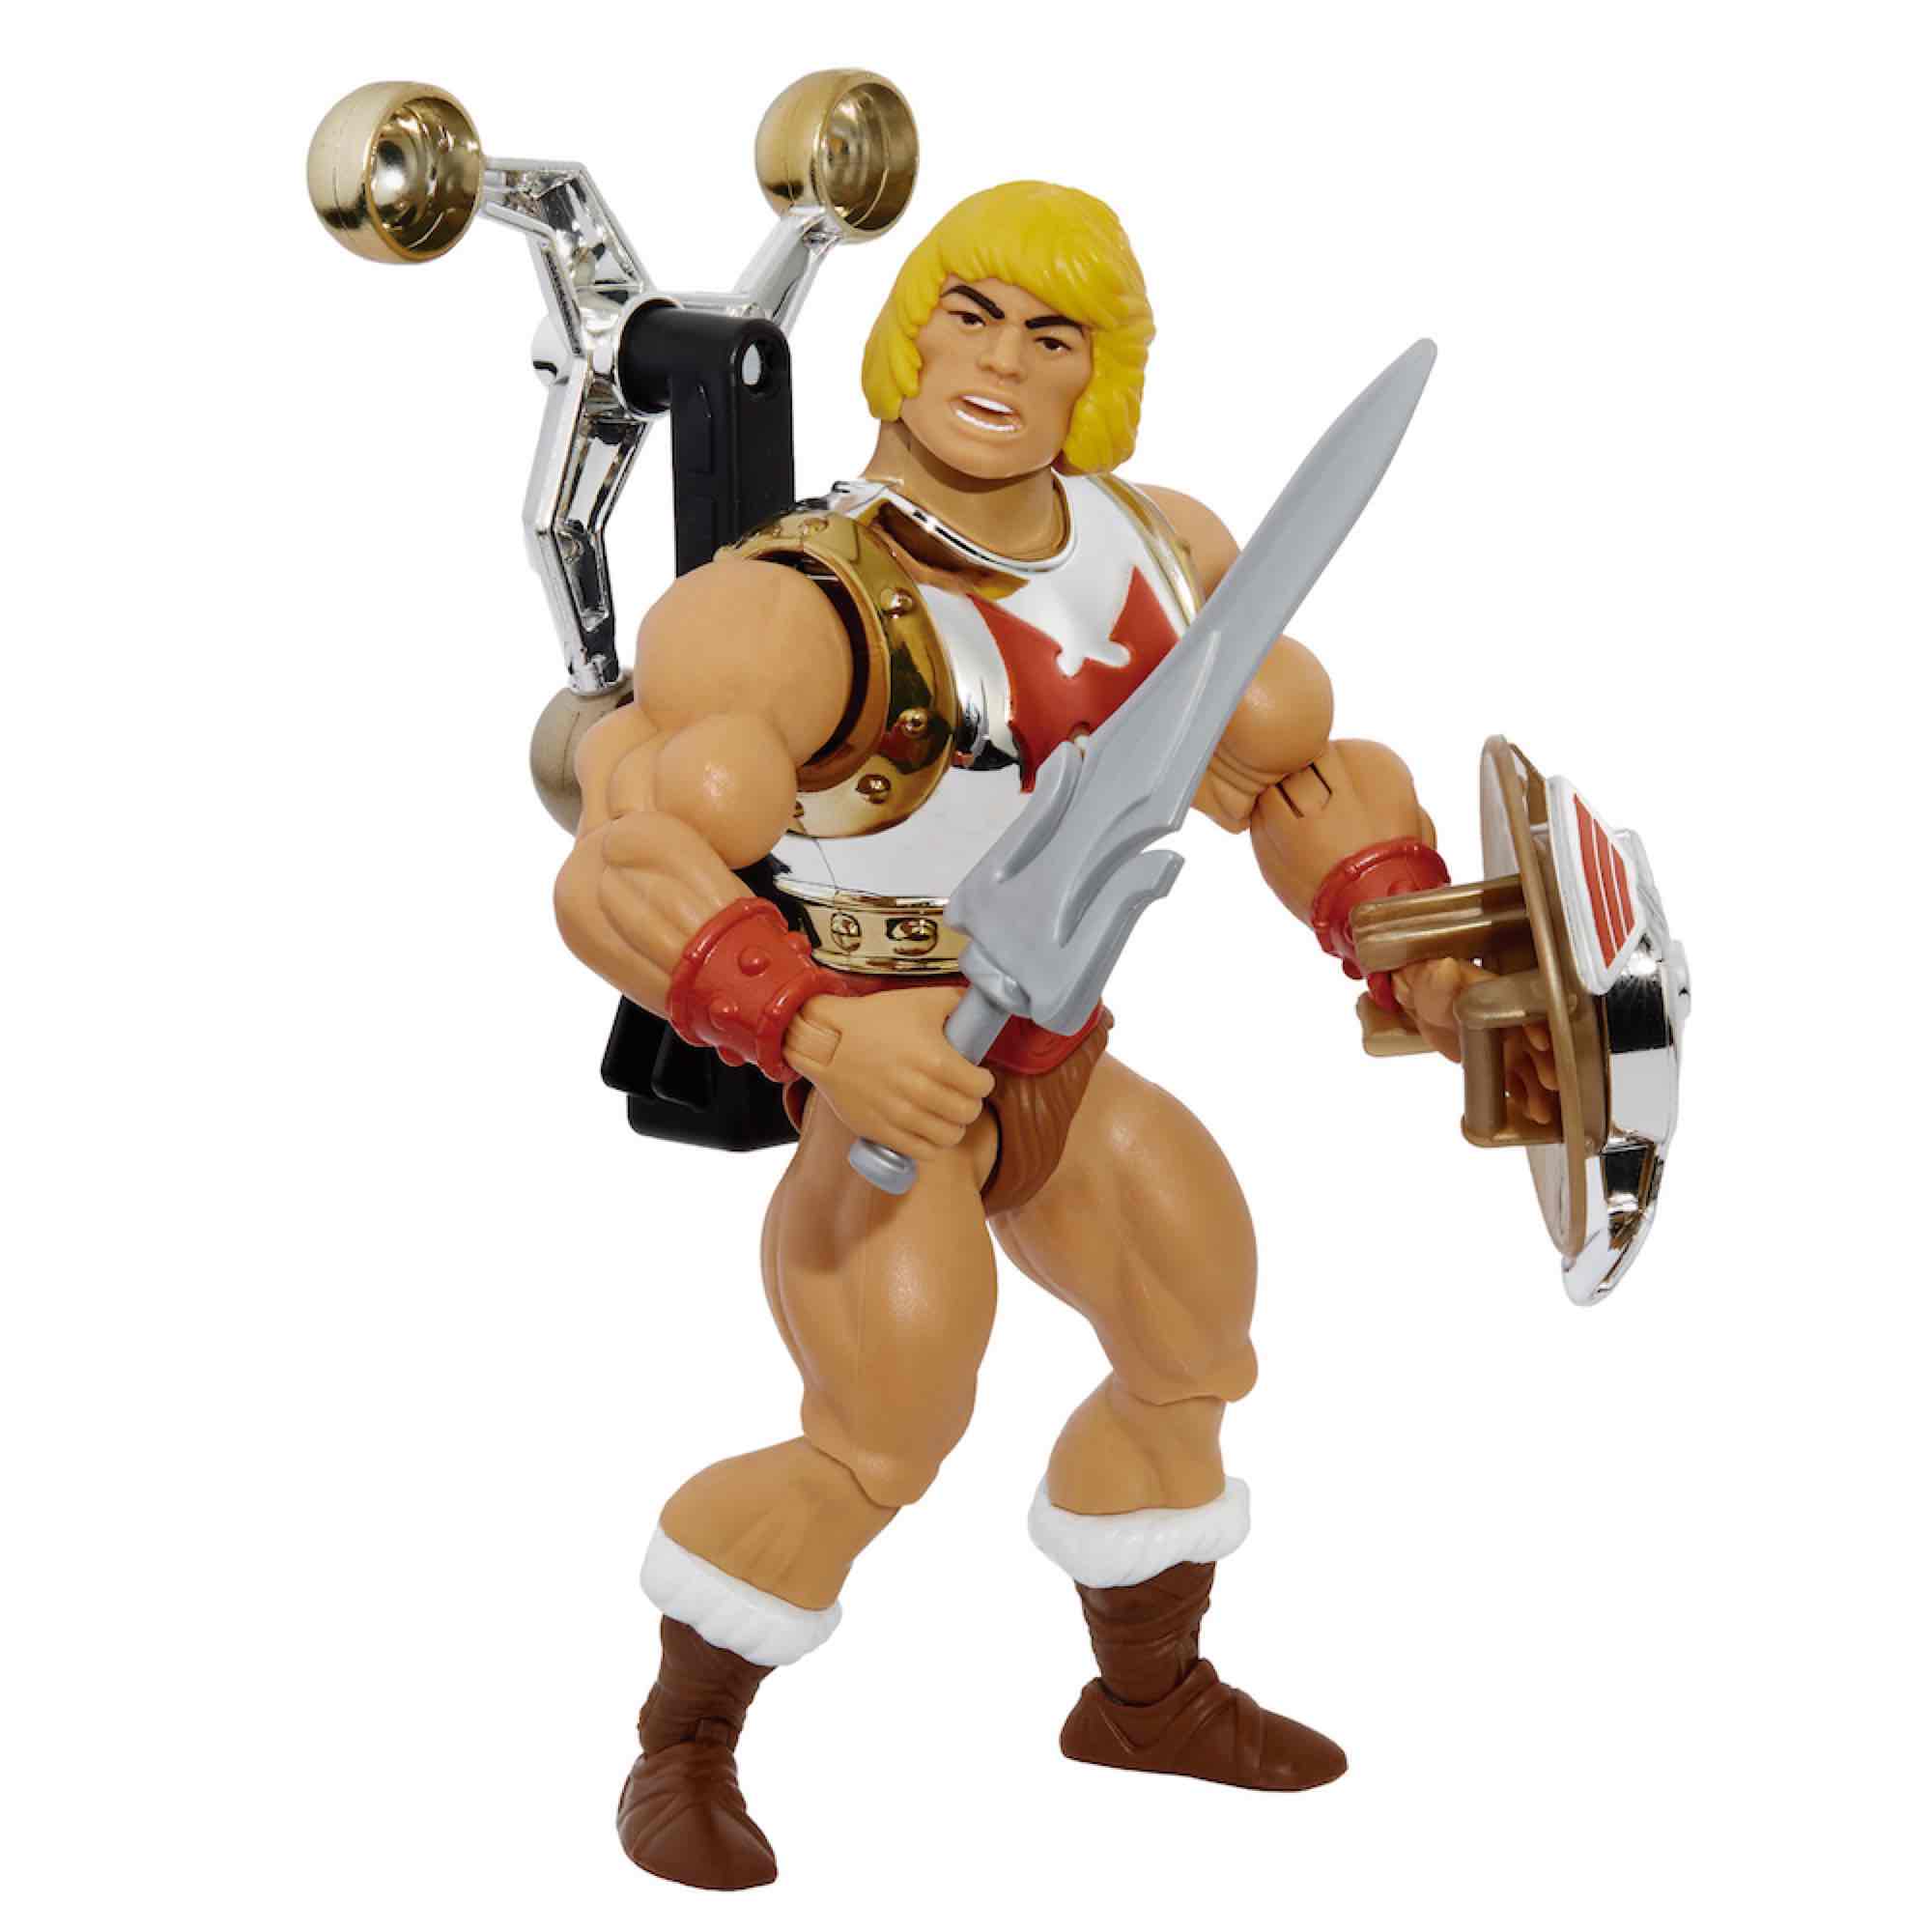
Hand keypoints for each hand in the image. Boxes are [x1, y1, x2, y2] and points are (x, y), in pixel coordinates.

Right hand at [782, 986, 995, 1159]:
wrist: (826, 1040)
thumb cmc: (874, 1019)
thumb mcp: (921, 1000)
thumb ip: (957, 1003)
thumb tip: (978, 1009)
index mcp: (936, 1060)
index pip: (981, 1087)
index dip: (984, 1081)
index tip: (977, 1077)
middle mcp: (920, 1091)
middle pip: (967, 1113)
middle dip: (971, 1103)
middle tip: (963, 1095)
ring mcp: (899, 1115)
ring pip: (948, 1137)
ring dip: (954, 1126)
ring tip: (947, 1114)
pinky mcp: (880, 1130)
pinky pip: (921, 1152)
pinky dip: (932, 1145)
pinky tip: (929, 1130)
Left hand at [1391, 958, 1560, 1128]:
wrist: (1423, 1005)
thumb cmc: (1433, 985)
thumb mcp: (1435, 980)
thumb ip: (1442, 979)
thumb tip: (1445, 969)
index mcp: (1501, 998)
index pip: (1524, 1010)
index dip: (1535, 1026)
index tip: (1542, 1042)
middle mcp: (1511, 1021)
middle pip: (1535, 1043)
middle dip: (1545, 1063)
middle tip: (1550, 1082)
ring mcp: (1509, 1044)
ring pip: (1529, 1068)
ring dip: (1538, 1088)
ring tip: (1540, 1110)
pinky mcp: (1501, 1063)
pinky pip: (1516, 1082)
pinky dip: (1525, 1097)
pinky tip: (1531, 1112)